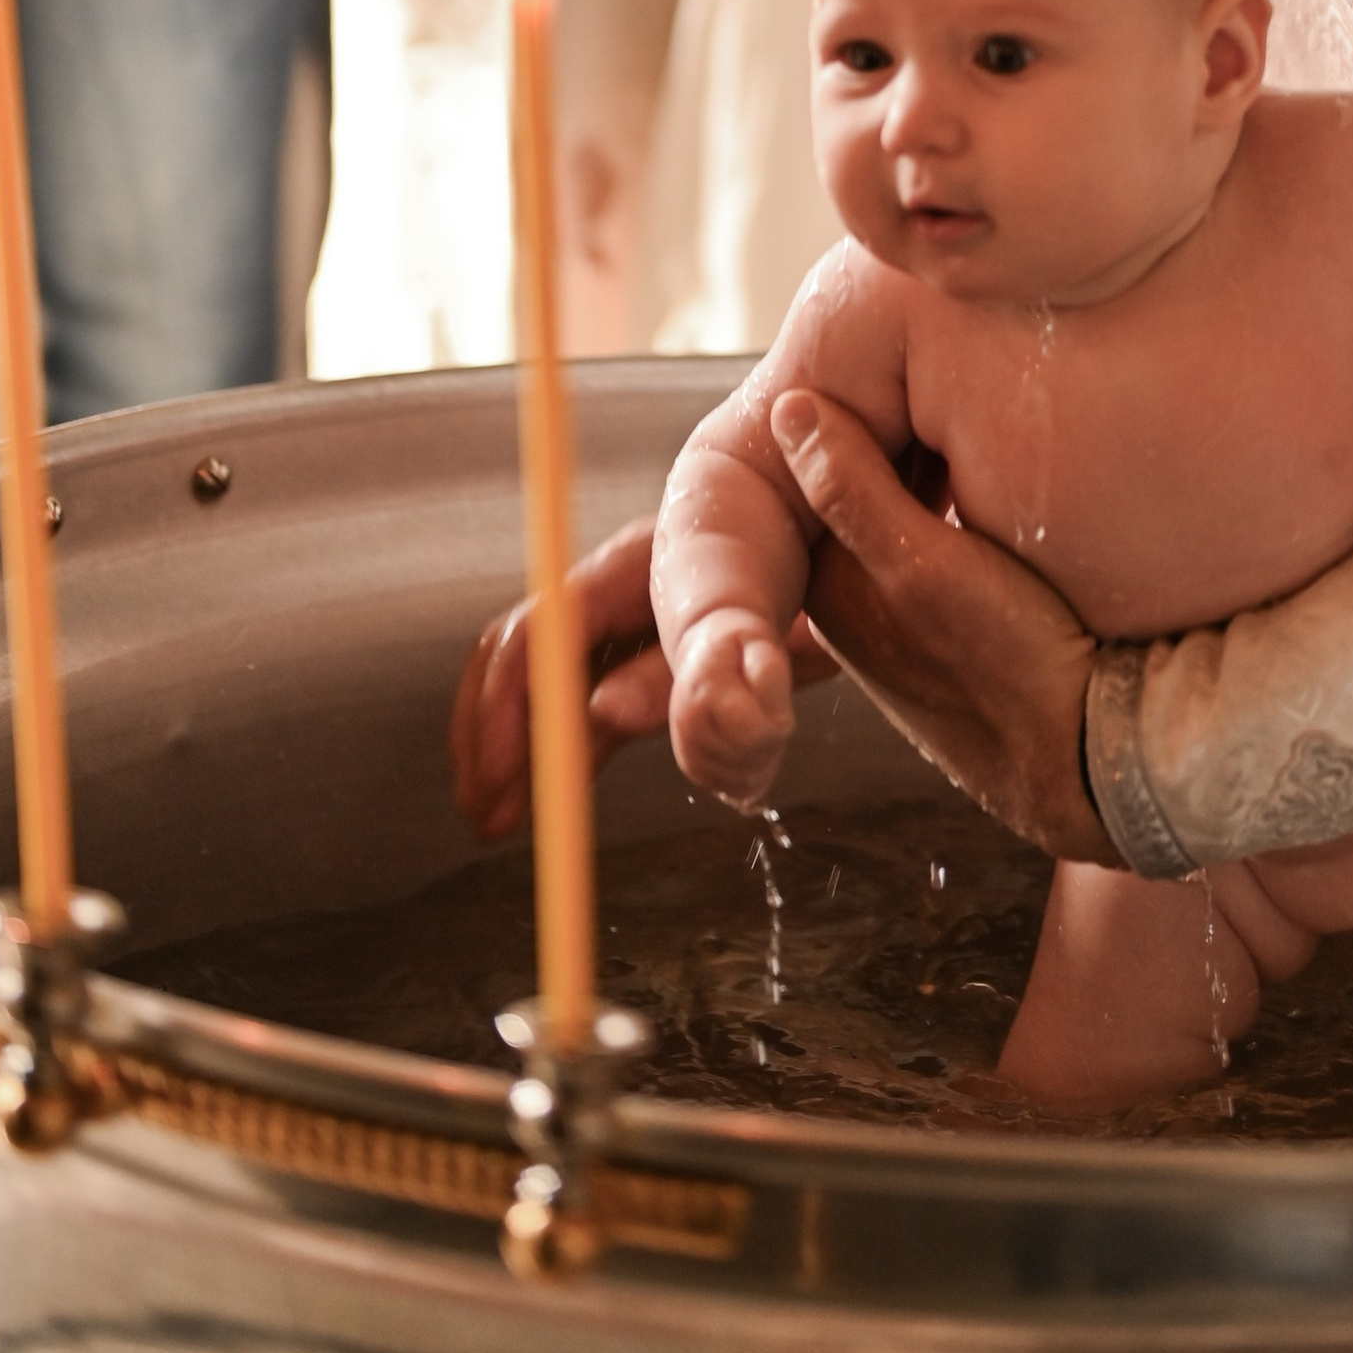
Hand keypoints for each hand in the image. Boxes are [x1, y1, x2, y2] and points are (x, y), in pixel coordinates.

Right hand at [449, 515, 837, 841]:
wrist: (865, 533)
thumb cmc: (838, 567)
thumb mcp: (790, 621)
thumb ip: (712, 661)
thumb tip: (606, 715)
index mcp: (645, 565)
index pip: (544, 633)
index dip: (511, 711)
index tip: (499, 785)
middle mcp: (627, 586)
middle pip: (527, 653)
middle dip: (496, 734)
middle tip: (487, 817)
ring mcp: (636, 618)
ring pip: (545, 679)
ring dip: (514, 747)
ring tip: (499, 819)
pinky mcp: (652, 653)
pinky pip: (581, 699)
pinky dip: (556, 748)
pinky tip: (547, 796)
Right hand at [669, 605, 795, 805]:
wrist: (703, 653)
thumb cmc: (739, 649)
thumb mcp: (761, 645)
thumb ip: (772, 678)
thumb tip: (779, 728)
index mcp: (704, 691)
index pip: (753, 735)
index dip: (778, 724)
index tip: (778, 704)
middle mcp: (687, 725)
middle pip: (750, 762)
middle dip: (772, 745)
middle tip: (770, 714)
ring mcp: (686, 750)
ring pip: (743, 783)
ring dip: (763, 762)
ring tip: (759, 727)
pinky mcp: (691, 769)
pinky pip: (733, 790)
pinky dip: (751, 775)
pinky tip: (751, 747)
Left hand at [783, 390, 1116, 865]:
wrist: (1082, 759)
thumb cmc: (1007, 663)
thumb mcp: (926, 565)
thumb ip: (853, 489)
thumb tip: (788, 407)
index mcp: (827, 583)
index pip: (822, 460)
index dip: (864, 399)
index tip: (908, 348)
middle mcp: (851, 599)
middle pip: (862, 480)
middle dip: (898, 427)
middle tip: (951, 365)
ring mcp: (901, 610)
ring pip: (901, 503)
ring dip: (934, 460)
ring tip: (979, 404)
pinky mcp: (948, 618)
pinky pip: (936, 531)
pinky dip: (956, 497)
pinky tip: (999, 471)